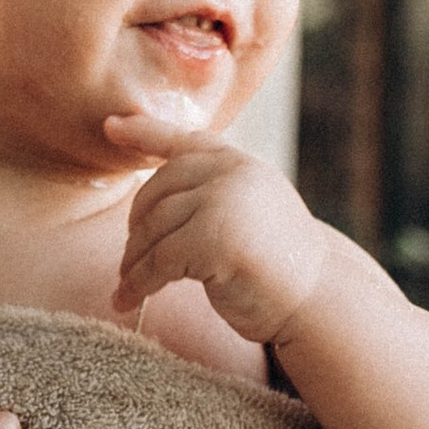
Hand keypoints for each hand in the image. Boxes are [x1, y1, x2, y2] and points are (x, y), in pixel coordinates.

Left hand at [106, 141, 346, 352]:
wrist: (316, 300)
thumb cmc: (276, 266)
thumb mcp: (248, 212)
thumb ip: (212, 193)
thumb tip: (152, 202)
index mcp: (239, 163)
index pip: (185, 141)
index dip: (145, 132)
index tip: (111, 127)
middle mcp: (233, 173)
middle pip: (156, 191)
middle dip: (136, 229)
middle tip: (128, 262)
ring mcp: (226, 201)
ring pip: (153, 228)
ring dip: (133, 262)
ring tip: (127, 284)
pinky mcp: (216, 239)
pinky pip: (158, 261)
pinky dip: (138, 283)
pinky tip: (126, 301)